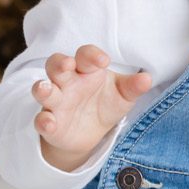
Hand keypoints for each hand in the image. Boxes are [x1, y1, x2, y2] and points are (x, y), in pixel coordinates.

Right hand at [30, 43, 152, 169]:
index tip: (104, 61)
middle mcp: (67, 82)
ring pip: (44, 89)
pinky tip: (48, 123)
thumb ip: (133, 87)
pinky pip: (41, 120)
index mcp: (86, 69)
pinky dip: (43, 121)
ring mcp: (56, 102)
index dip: (92, 55)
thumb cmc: (107, 103)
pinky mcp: (49, 123)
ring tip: (45, 89)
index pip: (85, 55)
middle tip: (68, 64)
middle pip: (56, 65)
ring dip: (42, 88)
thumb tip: (147, 79)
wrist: (92, 133)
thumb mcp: (123, 95)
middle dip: (60, 63)